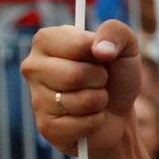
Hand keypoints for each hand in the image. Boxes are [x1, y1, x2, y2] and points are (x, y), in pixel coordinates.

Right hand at [20, 19, 142, 157]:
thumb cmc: (116, 75)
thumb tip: (101, 50)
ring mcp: (36, 98)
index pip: (78, 44)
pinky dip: (95, 121)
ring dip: (99, 101)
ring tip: (94, 99)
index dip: (99, 54)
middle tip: (99, 81)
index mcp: (46, 40)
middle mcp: (33, 67)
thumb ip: (116, 32)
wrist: (119, 112)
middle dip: (99, 80)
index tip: (100, 57)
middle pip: (75, 75)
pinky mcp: (46, 127)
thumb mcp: (125, 46)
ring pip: (80, 101)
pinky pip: (82, 124)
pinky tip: (88, 117)